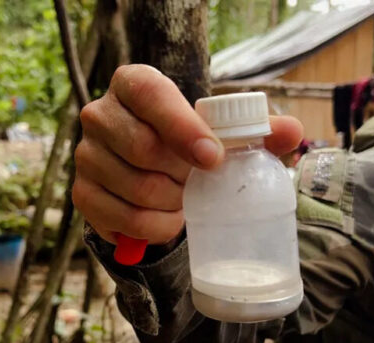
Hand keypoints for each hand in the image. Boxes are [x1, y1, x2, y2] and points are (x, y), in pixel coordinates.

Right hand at [73, 64, 303, 244]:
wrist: (148, 172)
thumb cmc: (187, 144)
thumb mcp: (219, 132)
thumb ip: (257, 131)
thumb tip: (291, 131)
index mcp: (132, 84)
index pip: (150, 95)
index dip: (182, 127)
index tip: (213, 157)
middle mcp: (99, 115)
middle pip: (143, 148)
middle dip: (183, 176)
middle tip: (199, 183)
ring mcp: (86, 157)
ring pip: (136, 189)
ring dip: (173, 205)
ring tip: (185, 201)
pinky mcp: (82, 194)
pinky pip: (123, 221)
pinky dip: (155, 228)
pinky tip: (167, 220)